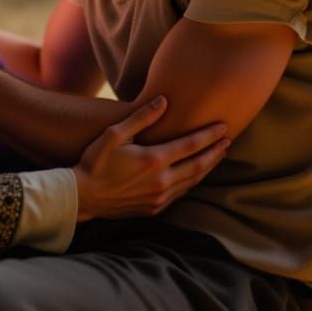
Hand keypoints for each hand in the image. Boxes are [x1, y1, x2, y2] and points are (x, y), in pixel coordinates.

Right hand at [73, 96, 228, 221]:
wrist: (83, 197)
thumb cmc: (95, 161)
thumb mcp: (114, 134)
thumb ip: (141, 117)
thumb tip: (164, 101)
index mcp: (154, 160)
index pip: (191, 145)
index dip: (209, 135)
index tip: (224, 127)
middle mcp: (162, 181)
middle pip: (199, 164)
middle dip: (215, 152)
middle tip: (228, 141)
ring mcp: (160, 197)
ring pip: (193, 181)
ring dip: (208, 167)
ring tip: (218, 155)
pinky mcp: (154, 209)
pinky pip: (181, 194)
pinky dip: (193, 182)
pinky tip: (196, 174)